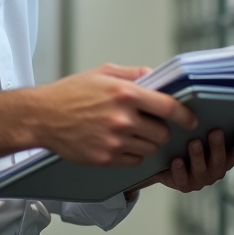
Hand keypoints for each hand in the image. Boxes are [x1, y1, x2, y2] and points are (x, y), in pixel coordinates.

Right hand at [30, 64, 198, 167]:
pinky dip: (134, 154)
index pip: (168, 107)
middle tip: (151, 125)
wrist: (42, 116)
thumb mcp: (103, 73)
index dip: (185, 114)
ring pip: (150, 148)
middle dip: (161, 130)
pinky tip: (122, 144)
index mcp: (125, 93)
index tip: (191, 119)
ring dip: (148, 142)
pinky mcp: (106, 159)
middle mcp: (122, 119)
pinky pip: (134, 161)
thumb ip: (133, 74)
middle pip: (162, 132)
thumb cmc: (71, 92)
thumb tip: (156, 77)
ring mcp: (114, 141)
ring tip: (134, 133)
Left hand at [125, 127, 233, 198]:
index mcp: (226, 157)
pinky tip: (177, 160)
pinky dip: (180, 170)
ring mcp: (201, 178)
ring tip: (194, 143)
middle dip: (219, 146)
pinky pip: (183, 179)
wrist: (168, 163)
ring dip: (198, 156)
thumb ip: (222, 125)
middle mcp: (216, 169)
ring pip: (202, 169)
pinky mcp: (184, 184)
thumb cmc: (191, 142)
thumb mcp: (207, 132)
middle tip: (216, 132)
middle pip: (221, 160)